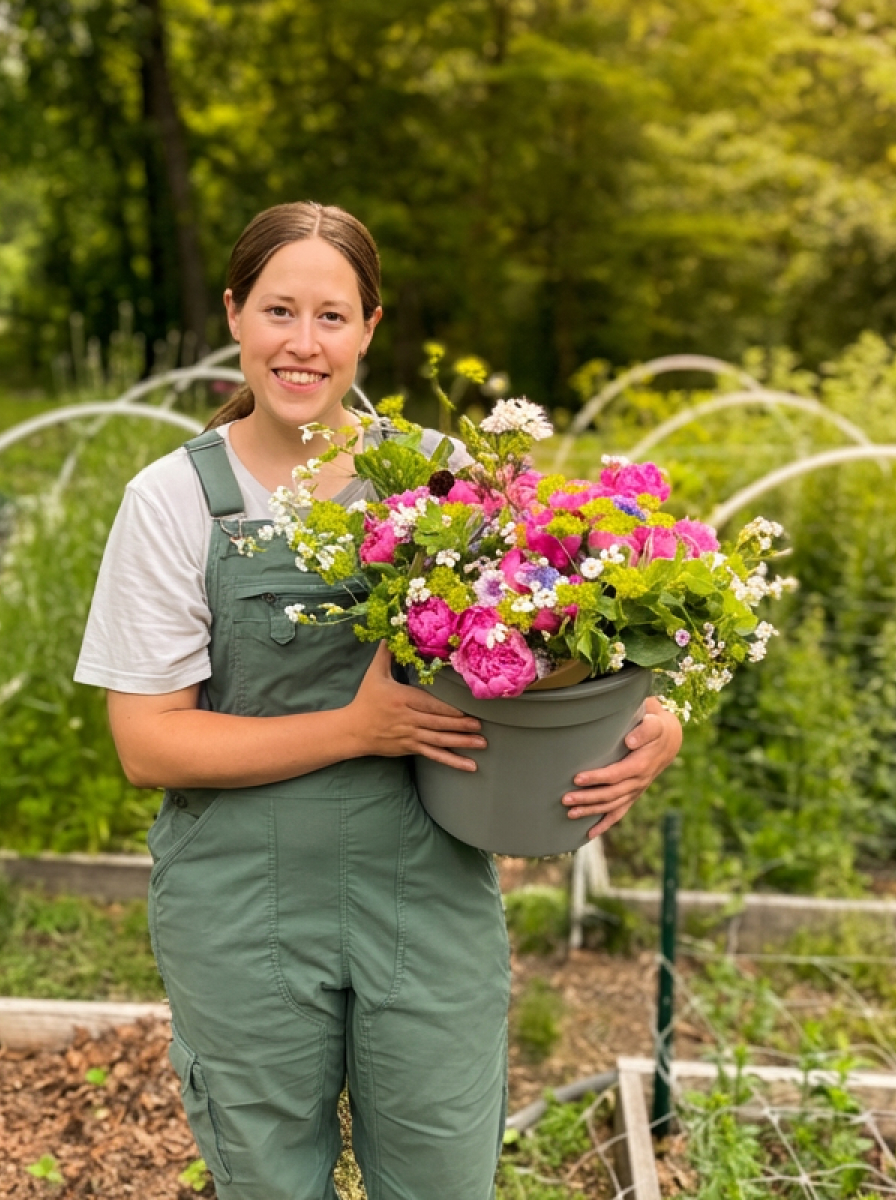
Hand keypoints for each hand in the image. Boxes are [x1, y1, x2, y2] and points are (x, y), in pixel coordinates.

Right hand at [348, 643, 486, 769]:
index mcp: (402, 699)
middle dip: (459, 726)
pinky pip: (434, 755)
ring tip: (481, 743)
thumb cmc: (366, 700)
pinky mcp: (410, 748)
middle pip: (437, 724)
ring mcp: (410, 736)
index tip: (465, 711)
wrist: (352, 730)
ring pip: (438, 741)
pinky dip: (452, 760)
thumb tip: (392, 633)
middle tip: (480, 727)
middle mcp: (407, 719)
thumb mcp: (374, 674)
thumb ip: (386, 654)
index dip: (447, 709)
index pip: (428, 705)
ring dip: (461, 743)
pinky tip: (469, 765)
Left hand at [560, 698, 681, 836]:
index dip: (597, 778)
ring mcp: (635, 791)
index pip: (616, 775)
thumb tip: (630, 740)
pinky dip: (604, 824)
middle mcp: (638, 782)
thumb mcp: (654, 723)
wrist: (668, 740)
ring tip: (569, 813)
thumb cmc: (655, 728)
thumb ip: (644, 730)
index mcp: (640, 765)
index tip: (577, 778)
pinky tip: (589, 834)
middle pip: (610, 794)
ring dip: (590, 811)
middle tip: (565, 799)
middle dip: (587, 798)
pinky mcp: (632, 795)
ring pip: (611, 806)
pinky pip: (618, 813)